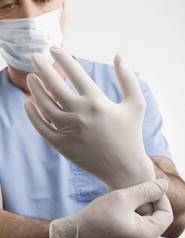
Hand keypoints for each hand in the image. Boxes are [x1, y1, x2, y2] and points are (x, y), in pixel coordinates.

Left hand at [24, 48, 154, 191]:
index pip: (74, 72)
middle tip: (35, 56)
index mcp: (97, 101)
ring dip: (35, 88)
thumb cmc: (131, 134)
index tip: (54, 49)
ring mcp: (69, 131)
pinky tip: (28, 103)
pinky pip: (41, 127)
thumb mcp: (136, 104)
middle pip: (54, 85)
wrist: (124, 168)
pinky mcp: (62, 145)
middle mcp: (80, 114)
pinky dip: (32, 114)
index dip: (62, 57)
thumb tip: (119, 55)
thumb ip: (128, 78)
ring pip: (44, 105)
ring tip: (31, 77)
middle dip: (42, 67)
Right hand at [49, 179, 172, 237]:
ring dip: (142, 209)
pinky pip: (139, 228)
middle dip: (150, 203)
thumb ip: (147, 190)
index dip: (160, 197)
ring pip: (148, 223)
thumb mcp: (124, 197)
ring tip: (126, 198)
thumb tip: (164, 185)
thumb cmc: (97, 216)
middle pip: (158, 219)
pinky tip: (122, 209)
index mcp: (146, 237)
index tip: (147, 186)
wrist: (76, 235)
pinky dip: (135, 216)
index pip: (166, 213)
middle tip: (135, 190)